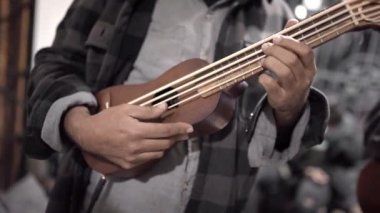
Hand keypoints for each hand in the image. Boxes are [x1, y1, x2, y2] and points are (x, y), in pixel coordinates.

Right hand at [64, 103, 192, 169]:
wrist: (88, 135)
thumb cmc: (108, 118)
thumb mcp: (126, 109)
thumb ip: (147, 110)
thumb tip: (165, 107)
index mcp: (136, 131)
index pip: (165, 131)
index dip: (179, 129)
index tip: (190, 127)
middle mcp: (136, 146)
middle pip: (164, 144)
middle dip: (176, 137)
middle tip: (183, 132)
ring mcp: (132, 158)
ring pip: (159, 153)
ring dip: (167, 145)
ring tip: (170, 137)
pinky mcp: (128, 164)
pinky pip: (149, 159)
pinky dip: (155, 152)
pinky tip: (155, 145)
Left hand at [260, 19, 315, 126]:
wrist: (291, 105)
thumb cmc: (292, 78)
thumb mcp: (296, 62)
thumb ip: (293, 42)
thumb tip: (292, 21)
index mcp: (310, 68)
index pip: (306, 51)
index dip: (290, 42)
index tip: (277, 38)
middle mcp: (305, 79)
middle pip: (292, 60)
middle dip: (276, 51)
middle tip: (265, 47)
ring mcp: (294, 90)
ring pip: (284, 72)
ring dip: (270, 63)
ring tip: (263, 60)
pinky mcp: (282, 99)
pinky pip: (272, 86)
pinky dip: (264, 79)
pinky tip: (261, 76)